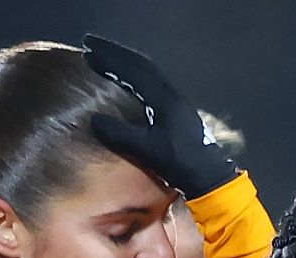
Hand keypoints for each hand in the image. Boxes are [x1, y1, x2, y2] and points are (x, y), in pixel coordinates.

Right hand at [83, 34, 236, 198]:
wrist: (207, 174)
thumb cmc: (178, 162)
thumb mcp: (146, 150)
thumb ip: (120, 135)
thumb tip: (94, 120)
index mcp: (164, 98)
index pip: (134, 69)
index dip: (110, 57)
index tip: (88, 48)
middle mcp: (170, 92)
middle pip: (140, 63)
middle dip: (115, 53)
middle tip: (92, 45)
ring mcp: (175, 99)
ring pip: (147, 70)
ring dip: (125, 61)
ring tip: (104, 58)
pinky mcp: (176, 107)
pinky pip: (151, 81)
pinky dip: (134, 74)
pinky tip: (126, 80)